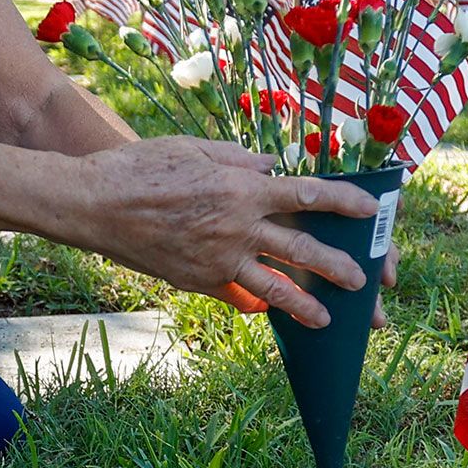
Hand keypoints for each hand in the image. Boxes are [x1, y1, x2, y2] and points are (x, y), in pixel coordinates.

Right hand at [63, 138, 379, 328]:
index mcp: (242, 188)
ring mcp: (219, 259)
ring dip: (306, 305)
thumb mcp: (195, 148)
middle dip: (339, 267)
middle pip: (303, 251)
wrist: (96, 205)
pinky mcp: (198, 281)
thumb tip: (270, 167)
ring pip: (275, 287)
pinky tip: (267, 310)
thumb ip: (238, 159)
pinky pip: (236, 296)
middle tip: (363, 280)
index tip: (371, 209)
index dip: (346, 202)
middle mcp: (238, 227)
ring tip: (327, 320)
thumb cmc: (143, 167)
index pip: (308, 194)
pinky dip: (254, 303)